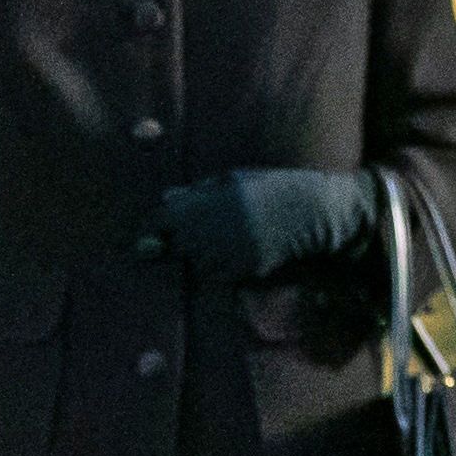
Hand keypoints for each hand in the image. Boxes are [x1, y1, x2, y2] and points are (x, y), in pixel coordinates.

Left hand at [152, 166, 373, 286]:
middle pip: (175, 247)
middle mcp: (213, 229)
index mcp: (206, 201)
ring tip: (226, 241)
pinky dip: (222, 269)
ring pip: (197, 263)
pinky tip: (240, 253)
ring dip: (202, 257)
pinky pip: (221, 275)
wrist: (310, 211)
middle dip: (174, 246)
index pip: (160, 220)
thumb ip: (198, 192)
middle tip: (182, 243)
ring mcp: (228, 252)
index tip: (145, 238)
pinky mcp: (244, 270)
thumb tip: (166, 197)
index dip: (149, 230)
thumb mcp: (234, 180)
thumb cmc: (271, 189)